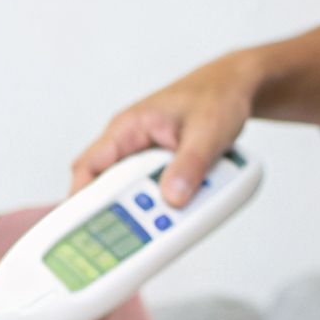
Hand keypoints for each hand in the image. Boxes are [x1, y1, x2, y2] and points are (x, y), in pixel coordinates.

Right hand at [70, 52, 260, 206]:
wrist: (237, 86)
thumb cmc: (218, 94)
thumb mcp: (208, 130)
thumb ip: (191, 164)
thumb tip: (173, 196)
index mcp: (129, 127)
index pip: (89, 165)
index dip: (82, 197)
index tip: (85, 224)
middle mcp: (130, 142)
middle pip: (106, 185)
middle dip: (118, 211)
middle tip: (133, 232)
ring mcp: (144, 155)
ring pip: (130, 191)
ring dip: (144, 209)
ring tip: (164, 225)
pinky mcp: (160, 166)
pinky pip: (151, 190)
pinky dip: (160, 204)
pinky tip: (176, 215)